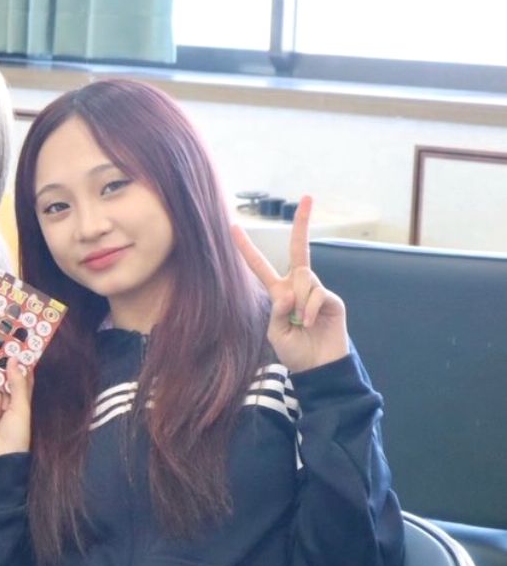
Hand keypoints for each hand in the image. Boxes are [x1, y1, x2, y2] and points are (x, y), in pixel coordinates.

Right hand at [0, 363, 32, 457]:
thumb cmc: (15, 433)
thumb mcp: (21, 407)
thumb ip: (17, 382)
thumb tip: (13, 358)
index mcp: (19, 400)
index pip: (19, 377)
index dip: (19, 365)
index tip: (17, 350)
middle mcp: (3, 398)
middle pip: (1, 376)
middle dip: (3, 376)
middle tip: (1, 370)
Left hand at [231, 195, 349, 372]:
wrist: (318, 368)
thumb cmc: (294, 351)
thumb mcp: (275, 333)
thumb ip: (276, 312)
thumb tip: (288, 293)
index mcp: (278, 292)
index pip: (260, 266)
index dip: (246, 247)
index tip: (233, 227)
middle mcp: (297, 286)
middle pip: (298, 249)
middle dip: (303, 223)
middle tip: (308, 197)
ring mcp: (316, 291)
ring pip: (304, 279)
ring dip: (299, 303)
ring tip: (300, 324)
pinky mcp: (332, 300)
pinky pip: (317, 294)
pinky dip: (310, 310)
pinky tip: (309, 324)